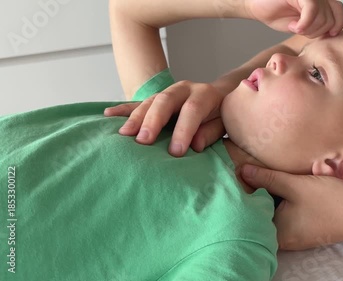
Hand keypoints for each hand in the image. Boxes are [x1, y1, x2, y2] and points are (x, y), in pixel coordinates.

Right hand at [104, 80, 225, 156]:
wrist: (222, 98)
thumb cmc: (223, 115)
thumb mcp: (225, 122)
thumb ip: (212, 131)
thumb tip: (196, 144)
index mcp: (205, 94)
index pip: (192, 110)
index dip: (184, 130)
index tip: (176, 152)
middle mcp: (184, 89)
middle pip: (165, 101)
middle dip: (153, 121)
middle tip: (143, 141)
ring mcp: (168, 92)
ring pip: (149, 102)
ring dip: (135, 118)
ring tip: (124, 134)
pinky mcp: (157, 99)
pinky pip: (138, 103)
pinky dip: (124, 110)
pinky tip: (108, 115)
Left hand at [241, 164, 342, 249]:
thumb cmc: (329, 201)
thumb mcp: (294, 185)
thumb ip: (267, 179)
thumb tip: (242, 171)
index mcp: (275, 233)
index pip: (249, 215)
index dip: (243, 196)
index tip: (237, 178)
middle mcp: (282, 240)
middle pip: (259, 216)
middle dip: (255, 197)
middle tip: (246, 175)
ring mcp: (294, 238)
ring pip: (272, 216)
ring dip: (268, 199)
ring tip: (260, 179)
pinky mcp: (303, 231)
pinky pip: (284, 217)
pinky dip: (280, 204)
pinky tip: (280, 189)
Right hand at [246, 0, 342, 37]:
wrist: (257, 7)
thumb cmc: (279, 15)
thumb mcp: (304, 24)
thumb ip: (319, 24)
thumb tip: (333, 32)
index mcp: (321, 0)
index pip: (339, 12)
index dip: (336, 25)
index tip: (327, 35)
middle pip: (331, 19)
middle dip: (317, 32)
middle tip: (302, 31)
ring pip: (322, 17)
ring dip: (308, 29)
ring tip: (296, 27)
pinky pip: (312, 11)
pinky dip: (304, 24)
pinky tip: (294, 27)